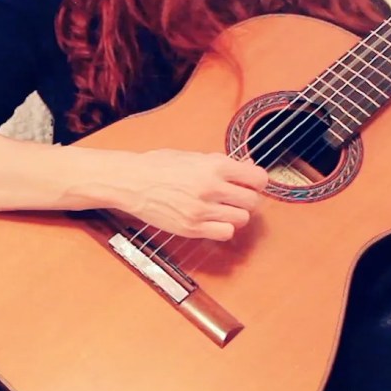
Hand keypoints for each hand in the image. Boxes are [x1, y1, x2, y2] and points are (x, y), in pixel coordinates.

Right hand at [104, 149, 267, 240]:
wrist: (132, 181)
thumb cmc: (162, 165)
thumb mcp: (196, 156)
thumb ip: (225, 163)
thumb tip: (250, 165)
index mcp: (215, 165)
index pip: (258, 178)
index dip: (258, 182)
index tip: (252, 183)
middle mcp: (212, 187)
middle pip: (253, 201)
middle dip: (247, 199)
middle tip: (236, 197)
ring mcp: (202, 210)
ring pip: (242, 219)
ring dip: (236, 215)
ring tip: (223, 209)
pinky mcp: (192, 228)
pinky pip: (225, 233)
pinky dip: (224, 229)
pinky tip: (213, 221)